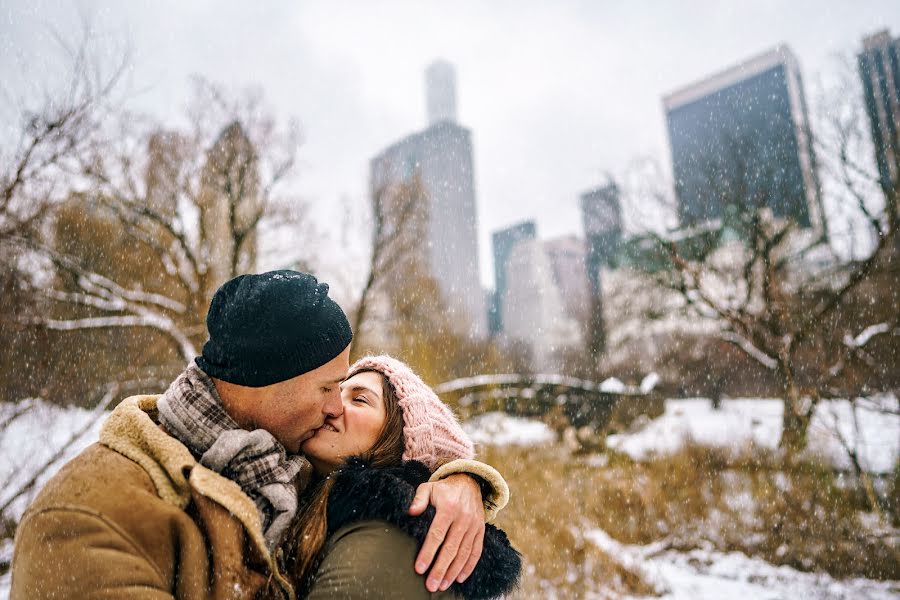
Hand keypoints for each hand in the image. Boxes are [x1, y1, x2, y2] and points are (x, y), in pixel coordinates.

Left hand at [408, 473, 485, 591]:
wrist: (469, 482)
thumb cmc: (443, 489)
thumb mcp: (429, 487)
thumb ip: (419, 499)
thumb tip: (411, 512)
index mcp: (448, 508)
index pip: (437, 534)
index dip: (428, 553)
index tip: (420, 568)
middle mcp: (463, 518)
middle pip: (451, 548)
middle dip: (440, 569)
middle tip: (431, 585)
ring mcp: (474, 525)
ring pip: (464, 553)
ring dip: (453, 571)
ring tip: (442, 585)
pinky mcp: (480, 530)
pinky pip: (476, 551)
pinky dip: (469, 566)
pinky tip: (459, 578)